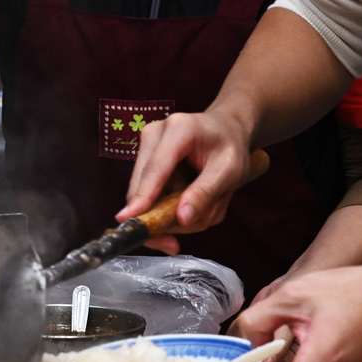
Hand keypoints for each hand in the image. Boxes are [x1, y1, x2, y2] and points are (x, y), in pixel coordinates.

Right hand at [118, 109, 256, 244]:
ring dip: (175, 213)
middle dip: (165, 214)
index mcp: (179, 129)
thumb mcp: (229, 171)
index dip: (143, 196)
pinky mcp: (145, 163)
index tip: (130, 218)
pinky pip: (151, 199)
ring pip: (147, 198)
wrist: (227, 131)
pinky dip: (174, 208)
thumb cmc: (231, 147)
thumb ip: (205, 193)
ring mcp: (147, 148)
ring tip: (208, 202)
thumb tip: (181, 218)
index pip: (156, 169)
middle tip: (191, 232)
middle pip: (142, 187)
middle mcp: (155, 135)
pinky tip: (195, 200)